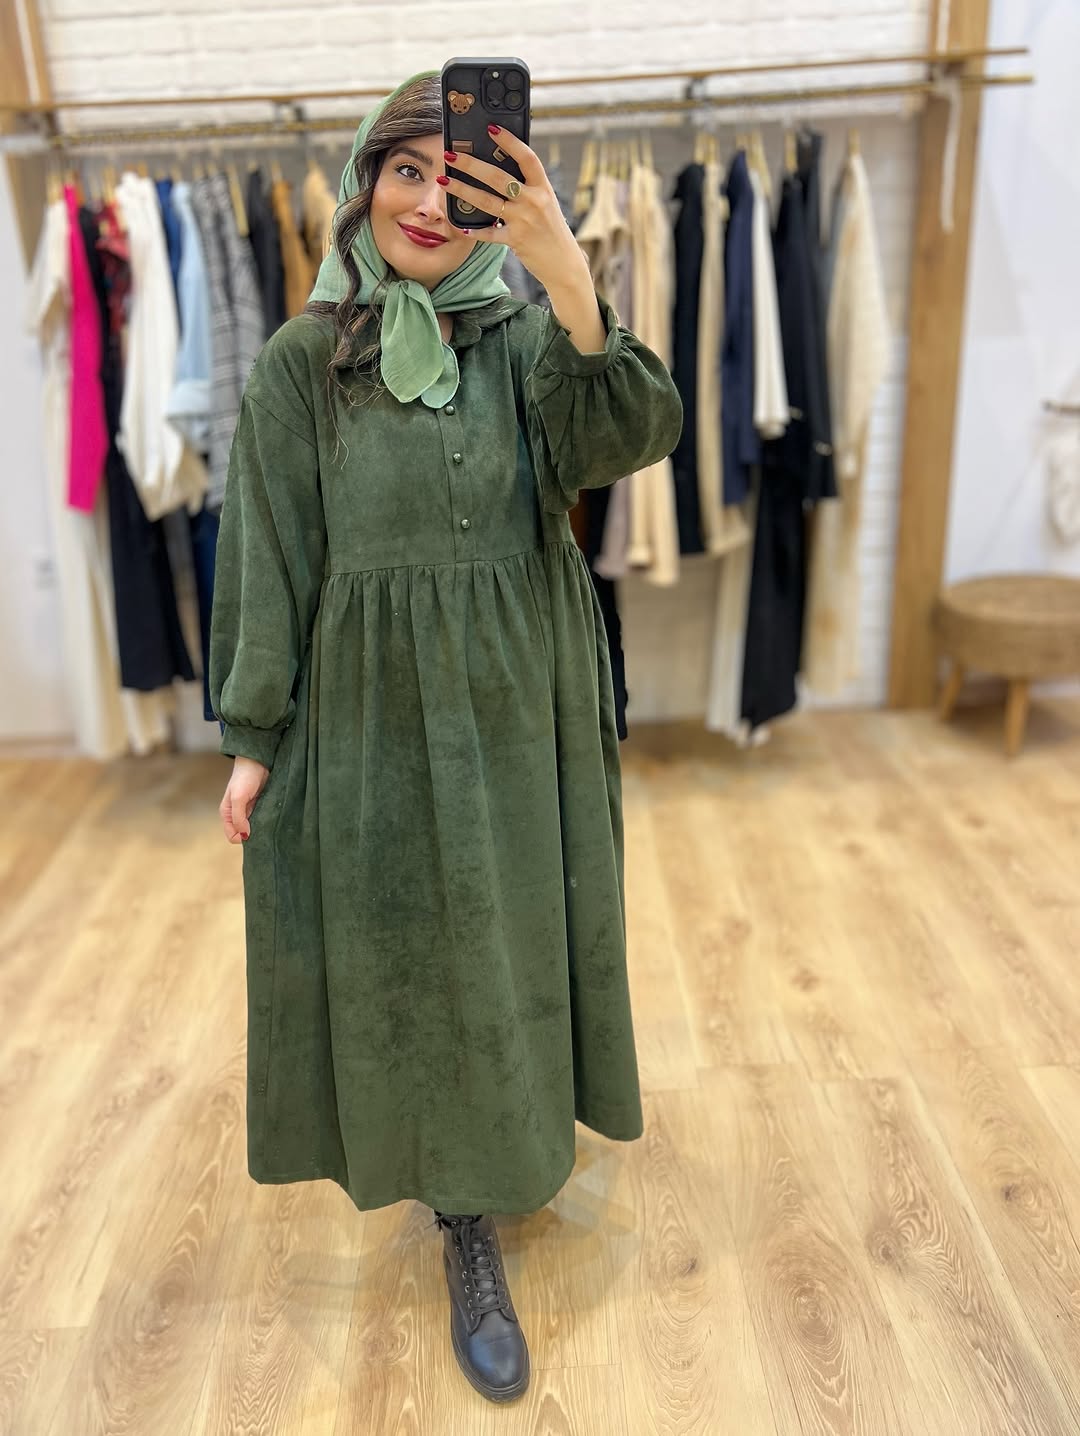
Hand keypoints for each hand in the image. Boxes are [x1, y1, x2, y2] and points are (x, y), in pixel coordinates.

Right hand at [220, 756, 268, 843]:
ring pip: (254, 828)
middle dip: (253, 834)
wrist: (257, 761)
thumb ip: (239, 817)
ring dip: (261, 827)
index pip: (232, 836)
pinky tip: (272, 817)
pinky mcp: (260, 806)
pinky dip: (267, 820)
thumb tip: (245, 836)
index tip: (254, 832)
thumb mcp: (239, 797)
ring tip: (269, 822)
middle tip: (264, 828)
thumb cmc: (244, 776)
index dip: (242, 838)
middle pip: (244, 834)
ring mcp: (249, 811)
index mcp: (228, 814)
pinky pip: (263, 819)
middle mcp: (237, 815)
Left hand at [438, 126, 587, 294]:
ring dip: (463, 189)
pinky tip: (460, 225)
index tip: (491, 128)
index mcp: (543, 187)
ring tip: (444, 181)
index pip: (526, 157)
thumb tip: (500, 168)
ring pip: (487, 201)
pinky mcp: (516, 239)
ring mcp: (524, 220)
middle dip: (471, 164)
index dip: (509, 141)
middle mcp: (534, 200)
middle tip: (451, 154)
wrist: (563, 263)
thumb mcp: (546, 202)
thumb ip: (527, 187)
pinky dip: (474, 231)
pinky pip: (489, 233)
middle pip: (498, 177)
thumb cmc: (551, 230)